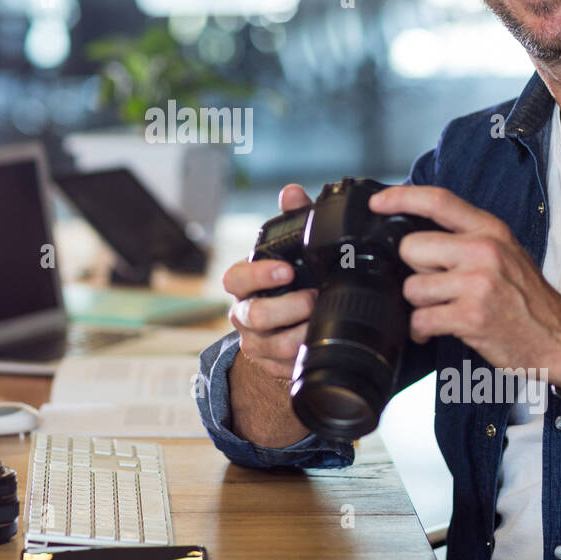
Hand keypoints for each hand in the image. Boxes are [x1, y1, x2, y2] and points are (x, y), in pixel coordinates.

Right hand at [223, 183, 318, 379]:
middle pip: (255, 315)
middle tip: (314, 298)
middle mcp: (243, 314)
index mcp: (243, 283)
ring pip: (274, 345)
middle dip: (288, 307)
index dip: (259, 275)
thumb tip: (291, 192)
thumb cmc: (286, 280)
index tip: (287, 270)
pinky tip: (320, 344)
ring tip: (324, 321)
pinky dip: (305, 356)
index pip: (236, 278)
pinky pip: (287, 367)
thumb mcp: (288, 249)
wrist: (285, 325)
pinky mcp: (270, 366)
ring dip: (301, 334)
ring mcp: (255, 343)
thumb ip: (291, 218)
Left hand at [369, 185, 560, 383]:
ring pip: (412, 287)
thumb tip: (419, 236)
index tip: (377, 203)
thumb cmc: (528, 299)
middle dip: (414, 271)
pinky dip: (420, 330)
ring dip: (419, 305)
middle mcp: (484, 251)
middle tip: (437, 286)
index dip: (401, 197)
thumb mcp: (507, 253)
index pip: (439, 201)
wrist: (560, 338)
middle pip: (412, 248)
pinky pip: (421, 319)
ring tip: (441, 310)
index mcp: (490, 230)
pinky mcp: (472, 316)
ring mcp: (479, 283)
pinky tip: (433, 331)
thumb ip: (468, 239)